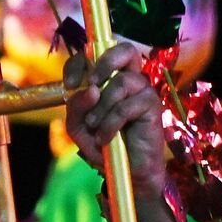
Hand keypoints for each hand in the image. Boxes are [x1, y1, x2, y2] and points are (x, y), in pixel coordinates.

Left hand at [63, 43, 166, 195]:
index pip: (95, 54)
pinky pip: (126, 106)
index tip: (69, 85)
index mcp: (109, 78)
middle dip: (105, 62)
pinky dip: (110, 124)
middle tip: (93, 85)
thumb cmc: (104, 144)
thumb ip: (76, 107)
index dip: (79, 63)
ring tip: (95, 126)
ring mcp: (142, 91)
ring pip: (120, 82)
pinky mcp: (152, 106)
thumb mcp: (79, 127)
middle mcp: (128, 79)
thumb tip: (90, 90)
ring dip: (102, 107)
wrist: (126, 171)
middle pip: (125, 50)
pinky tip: (106, 138)